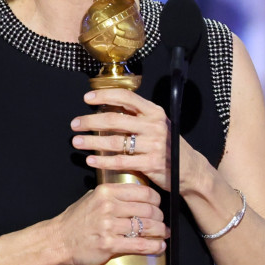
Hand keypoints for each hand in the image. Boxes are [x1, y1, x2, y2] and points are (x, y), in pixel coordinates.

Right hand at [54, 183, 167, 264]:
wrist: (59, 240)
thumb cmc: (76, 220)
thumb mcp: (92, 197)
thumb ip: (112, 194)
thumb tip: (135, 193)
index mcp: (106, 192)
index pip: (142, 192)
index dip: (156, 199)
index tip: (158, 205)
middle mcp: (108, 206)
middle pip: (147, 209)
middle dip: (159, 217)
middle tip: (162, 222)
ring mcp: (108, 226)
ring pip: (145, 226)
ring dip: (159, 231)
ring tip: (163, 234)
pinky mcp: (108, 244)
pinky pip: (138, 244)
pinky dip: (153, 246)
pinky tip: (159, 246)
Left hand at [70, 88, 202, 191]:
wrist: (189, 169)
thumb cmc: (168, 145)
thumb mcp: (158, 125)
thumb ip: (137, 117)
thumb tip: (108, 107)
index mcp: (154, 112)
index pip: (126, 97)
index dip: (104, 95)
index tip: (87, 98)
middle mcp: (155, 125)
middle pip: (115, 119)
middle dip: (90, 121)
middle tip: (74, 124)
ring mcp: (153, 145)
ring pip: (115, 141)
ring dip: (92, 142)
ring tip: (76, 142)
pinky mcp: (151, 164)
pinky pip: (121, 161)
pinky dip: (103, 161)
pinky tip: (90, 160)